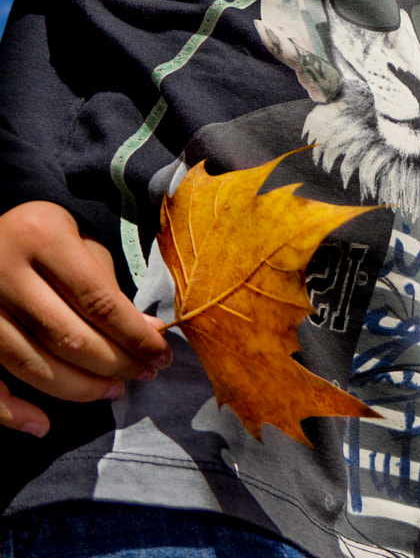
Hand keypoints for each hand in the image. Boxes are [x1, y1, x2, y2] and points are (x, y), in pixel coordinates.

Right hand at [0, 201, 172, 433]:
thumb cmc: (45, 237)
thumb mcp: (81, 244)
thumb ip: (110, 289)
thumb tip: (150, 335)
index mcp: (42, 238)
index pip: (99, 302)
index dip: (135, 336)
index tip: (162, 356)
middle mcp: (2, 271)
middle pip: (68, 337)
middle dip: (115, 364)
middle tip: (144, 374)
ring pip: (31, 365)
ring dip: (79, 388)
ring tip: (114, 390)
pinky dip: (10, 411)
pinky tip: (41, 425)